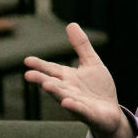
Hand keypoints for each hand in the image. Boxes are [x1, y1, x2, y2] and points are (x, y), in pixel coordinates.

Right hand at [23, 23, 133, 137]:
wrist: (110, 112)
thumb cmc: (98, 88)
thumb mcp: (92, 63)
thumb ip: (81, 46)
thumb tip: (70, 24)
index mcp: (68, 78)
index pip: (52, 70)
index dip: (41, 65)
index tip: (27, 60)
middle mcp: (69, 90)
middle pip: (54, 84)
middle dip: (42, 80)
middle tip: (28, 75)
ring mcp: (77, 103)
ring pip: (64, 97)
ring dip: (55, 92)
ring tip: (46, 85)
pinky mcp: (88, 113)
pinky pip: (80, 110)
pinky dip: (74, 106)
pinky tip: (67, 102)